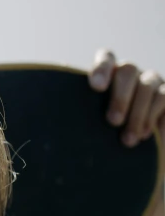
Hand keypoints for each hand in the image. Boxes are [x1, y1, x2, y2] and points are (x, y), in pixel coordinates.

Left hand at [88, 49, 164, 171]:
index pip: (106, 58)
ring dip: (137, 113)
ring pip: (148, 84)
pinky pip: (164, 97)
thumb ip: (80, 121)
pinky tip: (146, 136)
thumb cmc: (100, 143)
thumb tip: (62, 127)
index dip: (102, 68)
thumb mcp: (87, 131)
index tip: (96, 87)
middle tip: (112, 122)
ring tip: (128, 140)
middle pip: (128, 70)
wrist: (129, 157)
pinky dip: (153, 116)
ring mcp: (150, 83)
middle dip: (120, 96)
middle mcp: (130, 75)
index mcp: (108, 77)